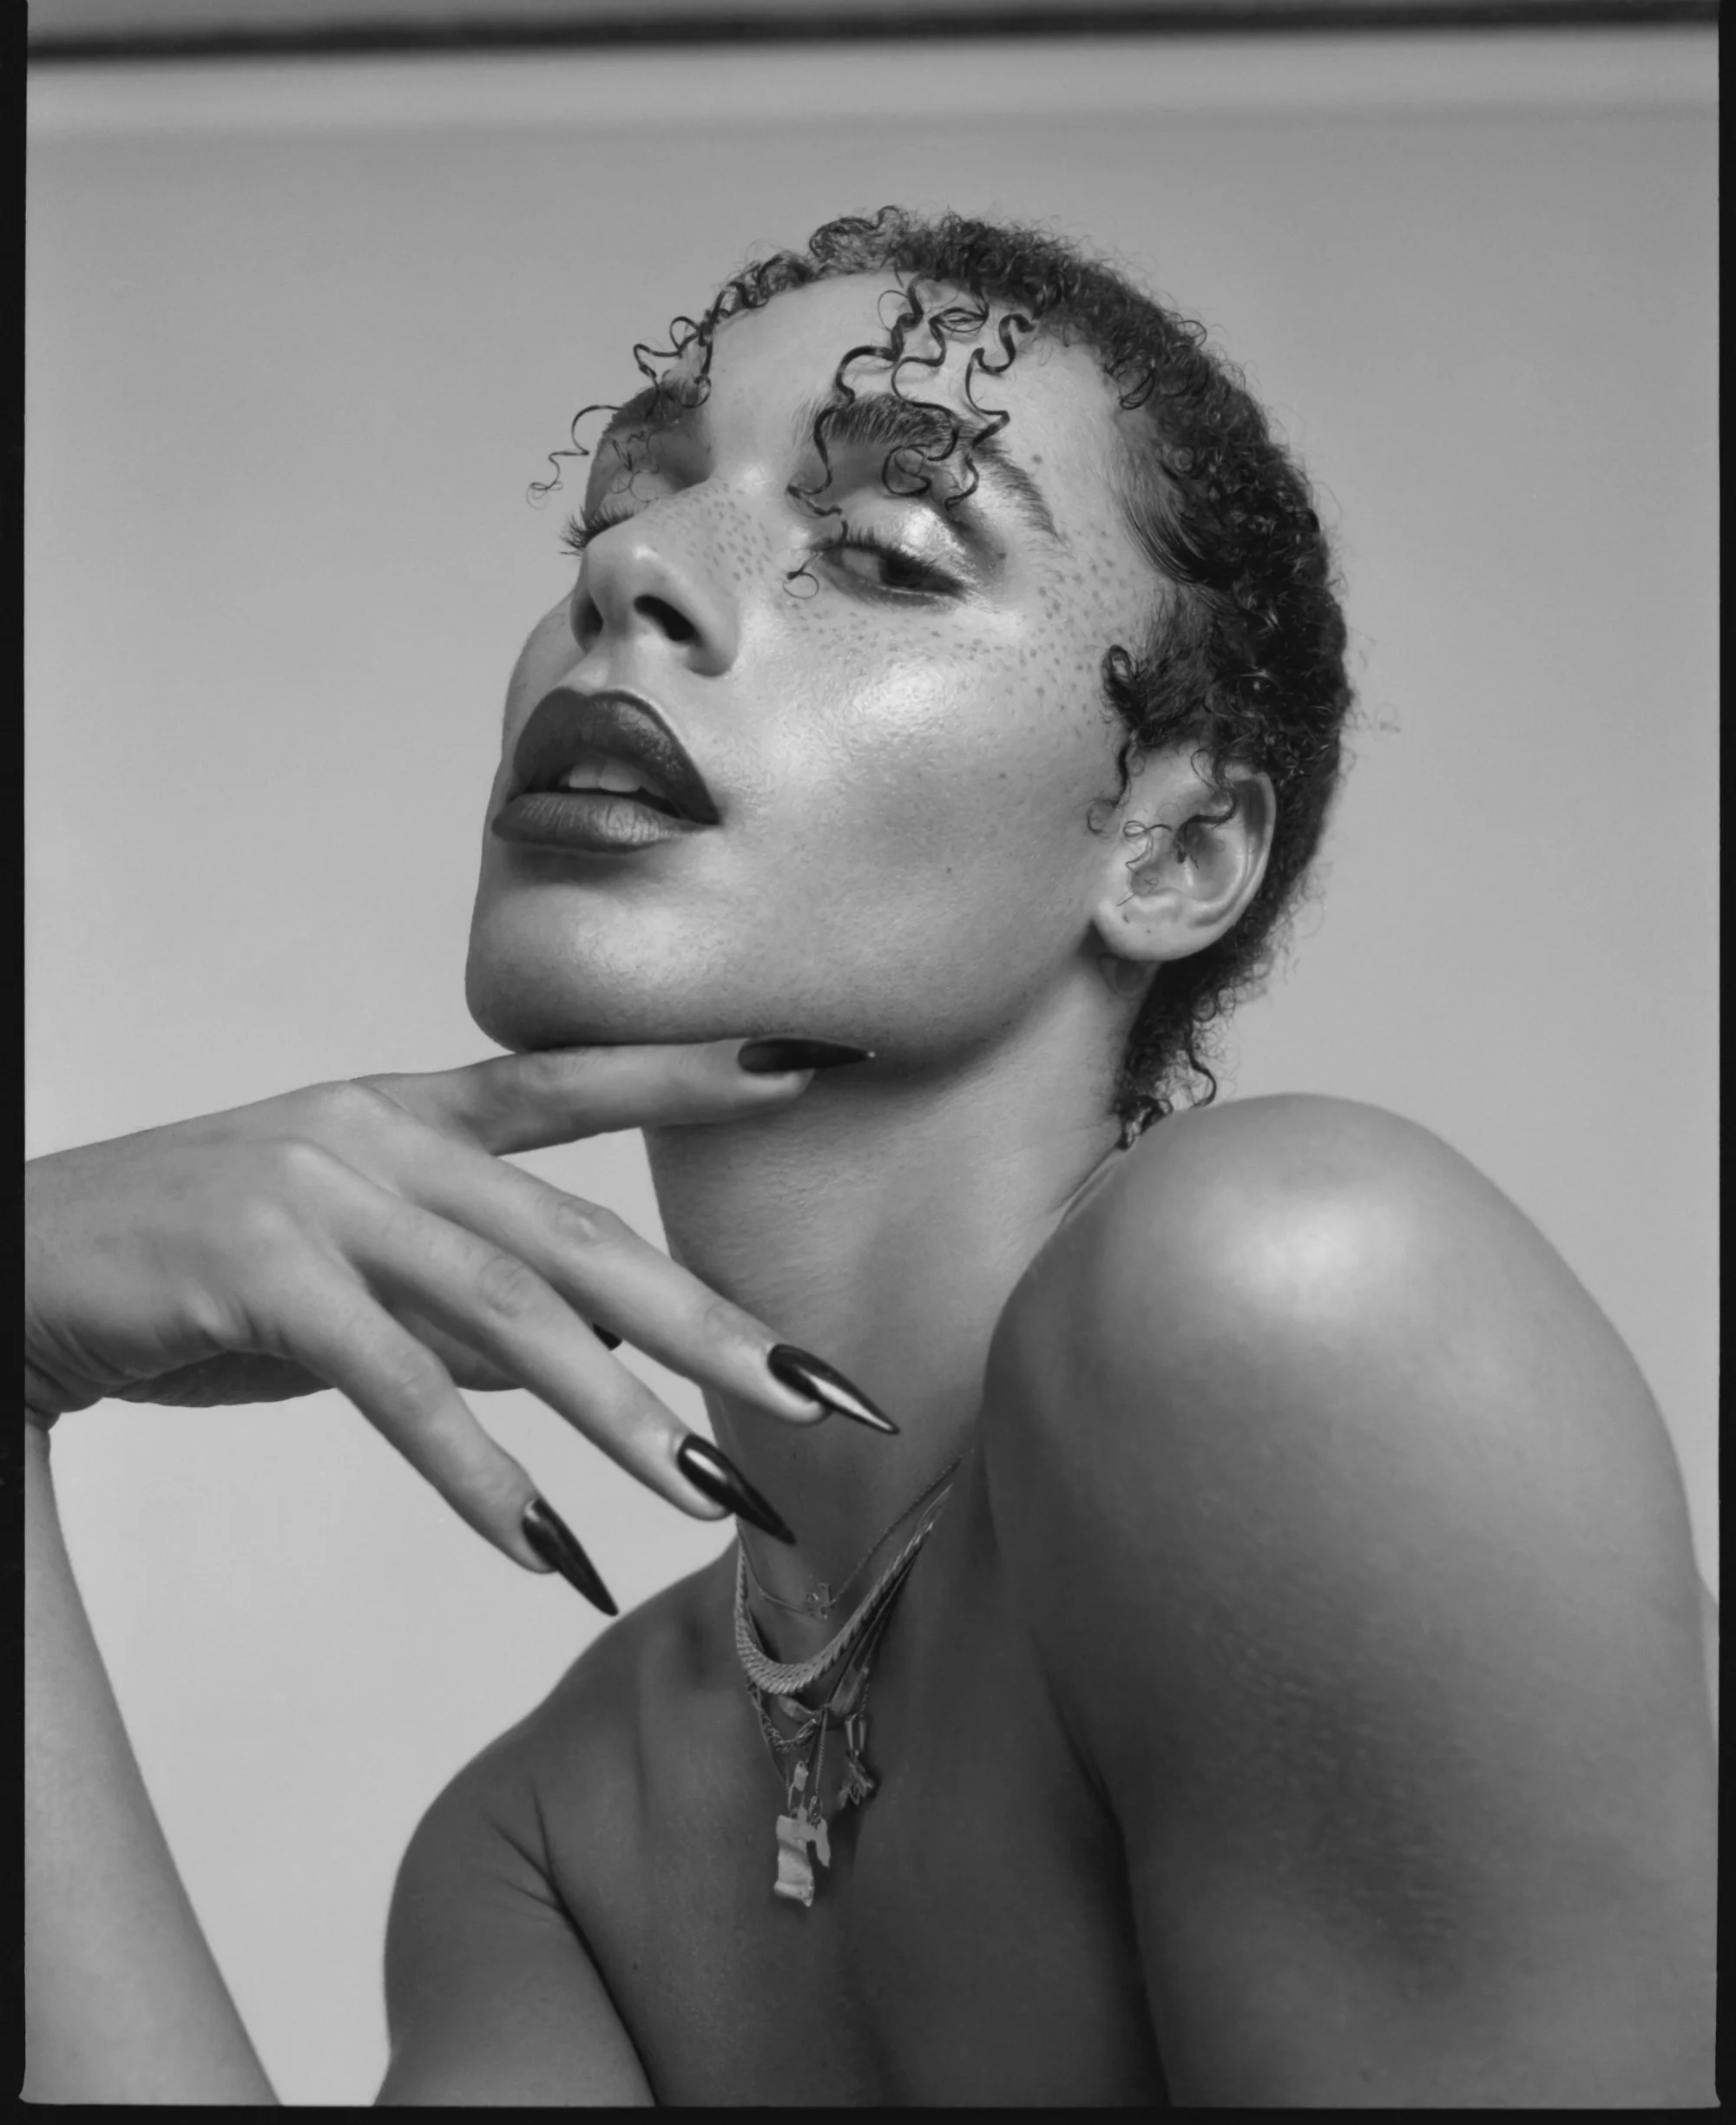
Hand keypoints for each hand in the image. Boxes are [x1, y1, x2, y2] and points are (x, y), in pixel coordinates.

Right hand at [23, 1040, 889, 1598]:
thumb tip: (593, 1361)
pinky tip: (541, 1545)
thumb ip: (467, 1308)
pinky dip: (474, 1475)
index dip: (694, 1072)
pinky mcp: (256, 1274)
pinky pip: (393, 1387)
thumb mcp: (349, 1272)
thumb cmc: (191, 1269)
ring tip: (709, 1494)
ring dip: (616, 1418)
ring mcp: (318, 1198)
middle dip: (709, 1321)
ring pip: (505, 1314)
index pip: (573, 1080)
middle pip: (577, 1234)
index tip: (814, 1065)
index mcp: (406, 1114)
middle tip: (818, 1393)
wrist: (13, 1266)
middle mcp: (377, 1137)